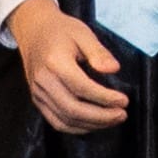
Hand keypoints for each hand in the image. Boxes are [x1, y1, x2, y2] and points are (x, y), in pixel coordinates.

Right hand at [7, 0, 130, 133]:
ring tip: (114, 120)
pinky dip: (76, 127)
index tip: (124, 100)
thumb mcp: (83, 33)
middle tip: (122, 114)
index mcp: (55, 63)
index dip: (104, 98)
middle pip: (72, 109)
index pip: (81, 88)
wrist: (33, 30)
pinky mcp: (37, 100)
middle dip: (100, 116)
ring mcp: (37, 93)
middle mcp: (43, 81)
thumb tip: (114, 69)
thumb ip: (99, 52)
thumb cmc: (61, 30)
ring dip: (91, 124)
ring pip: (64, 119)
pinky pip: (55, 121)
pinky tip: (95, 124)